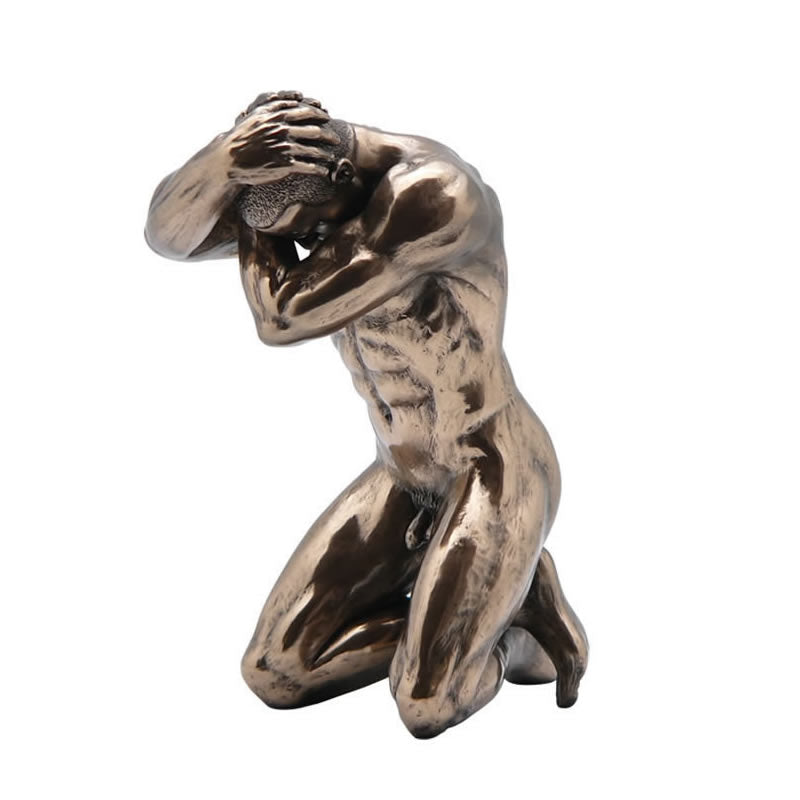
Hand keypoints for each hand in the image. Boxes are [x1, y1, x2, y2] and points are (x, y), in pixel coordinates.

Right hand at [224, 94, 338, 185]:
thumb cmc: (241, 138)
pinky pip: (309, 166)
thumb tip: (292, 99)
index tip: (326, 115)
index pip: (304, 110)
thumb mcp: (256, 116)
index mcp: (275, 115)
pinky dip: (320, 169)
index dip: (318, 113)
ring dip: (327, 154)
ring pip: (314, 149)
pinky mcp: (285, 164)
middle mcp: (281, 128)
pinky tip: (325, 171)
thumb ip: (274, 106)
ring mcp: (284, 146)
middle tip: (336, 139)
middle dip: (328, 134)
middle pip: (313, 129)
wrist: (228, 159)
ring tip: (333, 157)